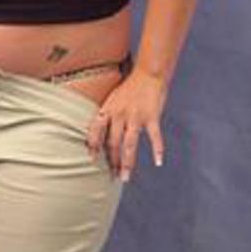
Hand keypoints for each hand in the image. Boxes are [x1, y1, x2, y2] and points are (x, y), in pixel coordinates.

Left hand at [86, 66, 168, 180]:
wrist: (148, 74)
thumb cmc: (129, 88)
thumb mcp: (112, 99)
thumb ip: (106, 115)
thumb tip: (98, 136)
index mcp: (108, 109)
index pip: (95, 130)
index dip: (93, 146)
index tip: (92, 160)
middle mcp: (119, 114)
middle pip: (112, 143)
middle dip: (112, 162)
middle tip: (113, 176)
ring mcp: (135, 116)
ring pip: (129, 144)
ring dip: (127, 163)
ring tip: (126, 177)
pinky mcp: (152, 117)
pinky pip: (154, 136)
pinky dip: (157, 149)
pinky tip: (158, 162)